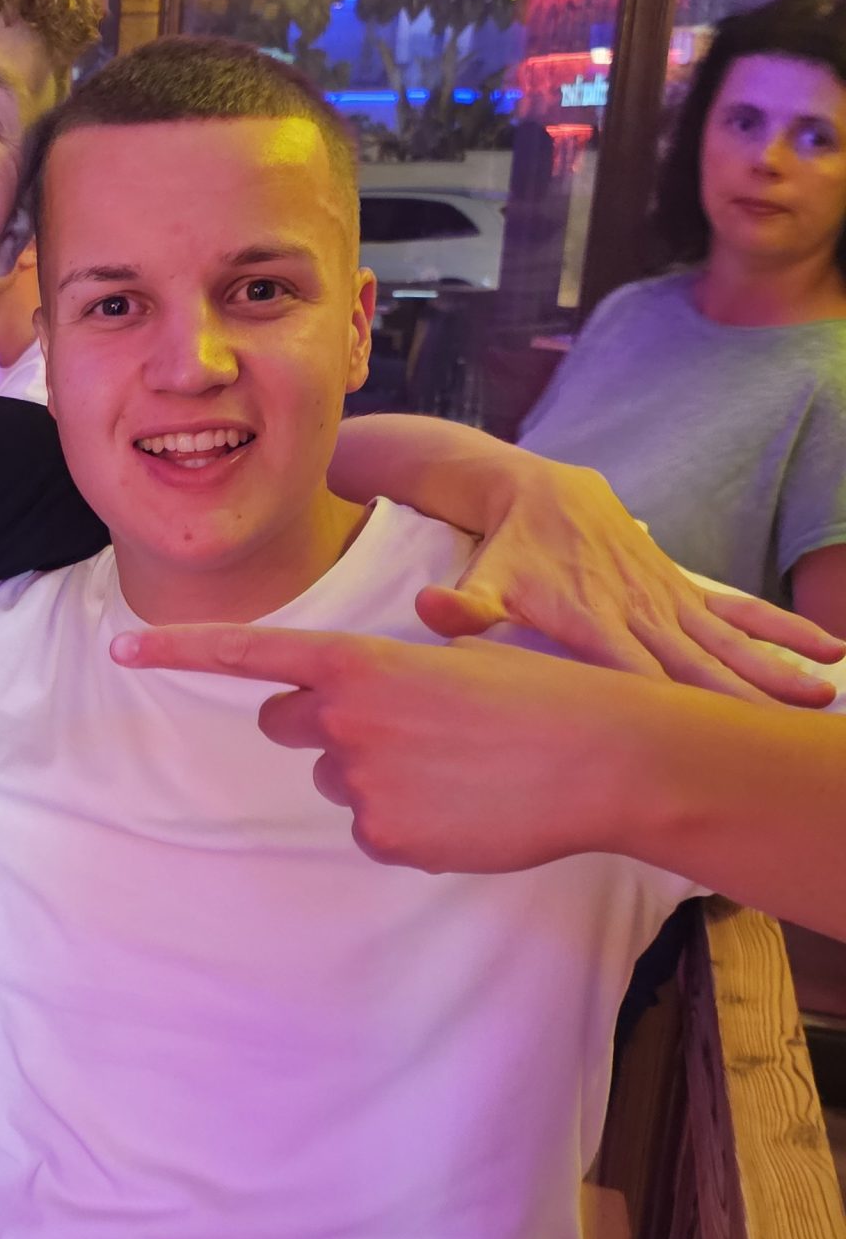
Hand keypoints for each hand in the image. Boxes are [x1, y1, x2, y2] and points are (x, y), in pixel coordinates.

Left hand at [111, 623, 668, 874]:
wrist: (603, 757)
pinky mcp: (386, 837)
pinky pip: (372, 830)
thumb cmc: (538, 695)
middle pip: (285, 724)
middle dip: (321, 725)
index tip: (123, 648)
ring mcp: (361, 783)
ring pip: (338, 780)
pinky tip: (464, 806)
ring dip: (379, 774)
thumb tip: (350, 701)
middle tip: (401, 724)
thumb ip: (385, 672)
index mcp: (358, 660)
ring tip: (456, 766)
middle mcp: (343, 719)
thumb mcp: (456, 657)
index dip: (179, 650)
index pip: (247, 653)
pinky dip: (409, 822)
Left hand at [427, 451, 841, 706]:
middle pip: (697, 668)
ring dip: (775, 669)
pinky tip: (828, 649)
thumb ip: (465, 603)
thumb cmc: (505, 550)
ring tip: (821, 699)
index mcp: (593, 624)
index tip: (712, 751)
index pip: (638, 680)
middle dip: (742, 702)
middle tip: (790, 738)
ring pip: (729, 640)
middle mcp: (640, 614)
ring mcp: (666, 600)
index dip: (673, 713)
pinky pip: (738, 609)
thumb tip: (431, 608)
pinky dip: (780, 628)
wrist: (535, 488)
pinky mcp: (680, 586)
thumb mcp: (482, 578)